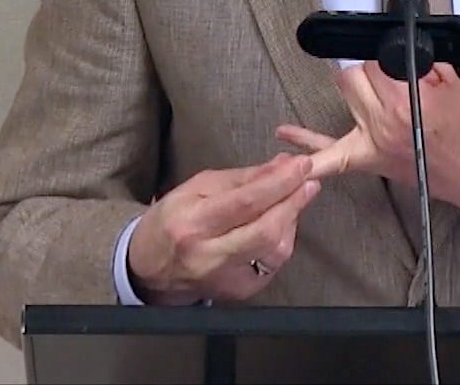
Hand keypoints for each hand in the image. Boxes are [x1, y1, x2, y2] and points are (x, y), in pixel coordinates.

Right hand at [126, 153, 321, 304]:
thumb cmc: (174, 220)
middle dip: (294, 202)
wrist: (149, 267)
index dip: (279, 183)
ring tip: (290, 200)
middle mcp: (209, 255)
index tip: (301, 165)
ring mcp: (225, 279)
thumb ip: (242, 178)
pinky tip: (277, 225)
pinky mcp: (239, 293)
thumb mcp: (198, 187)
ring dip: (291, 220)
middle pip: (266, 230)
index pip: (246, 202)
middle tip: (310, 180)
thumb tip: (281, 165)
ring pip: (275, 250)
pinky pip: (273, 264)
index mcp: (193, 223)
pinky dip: (281, 240)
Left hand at [276, 61, 459, 216]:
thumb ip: (430, 60)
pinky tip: (286, 134)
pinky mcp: (374, 162)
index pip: (374, 59)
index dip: (387, 51)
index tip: (398, 50)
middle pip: (353, 76)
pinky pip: (331, 157)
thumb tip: (408, 46)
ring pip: (345, 98)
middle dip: (370, 67)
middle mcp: (384, 122)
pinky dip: (308, 149)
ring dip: (355, 88)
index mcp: (406, 98)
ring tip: (367, 83)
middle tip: (394, 72)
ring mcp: (375, 143)